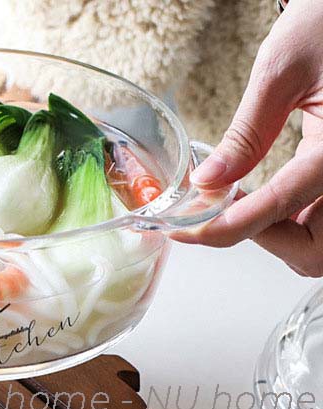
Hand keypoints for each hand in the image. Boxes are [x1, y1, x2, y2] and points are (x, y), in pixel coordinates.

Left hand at [181, 0, 322, 275]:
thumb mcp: (284, 69)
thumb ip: (247, 133)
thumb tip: (207, 182)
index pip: (282, 203)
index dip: (232, 225)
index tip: (191, 231)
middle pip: (310, 246)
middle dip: (259, 239)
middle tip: (206, 222)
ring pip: (313, 239)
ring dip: (270, 234)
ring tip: (222, 208)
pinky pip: (316, 217)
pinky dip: (282, 219)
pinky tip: (248, 202)